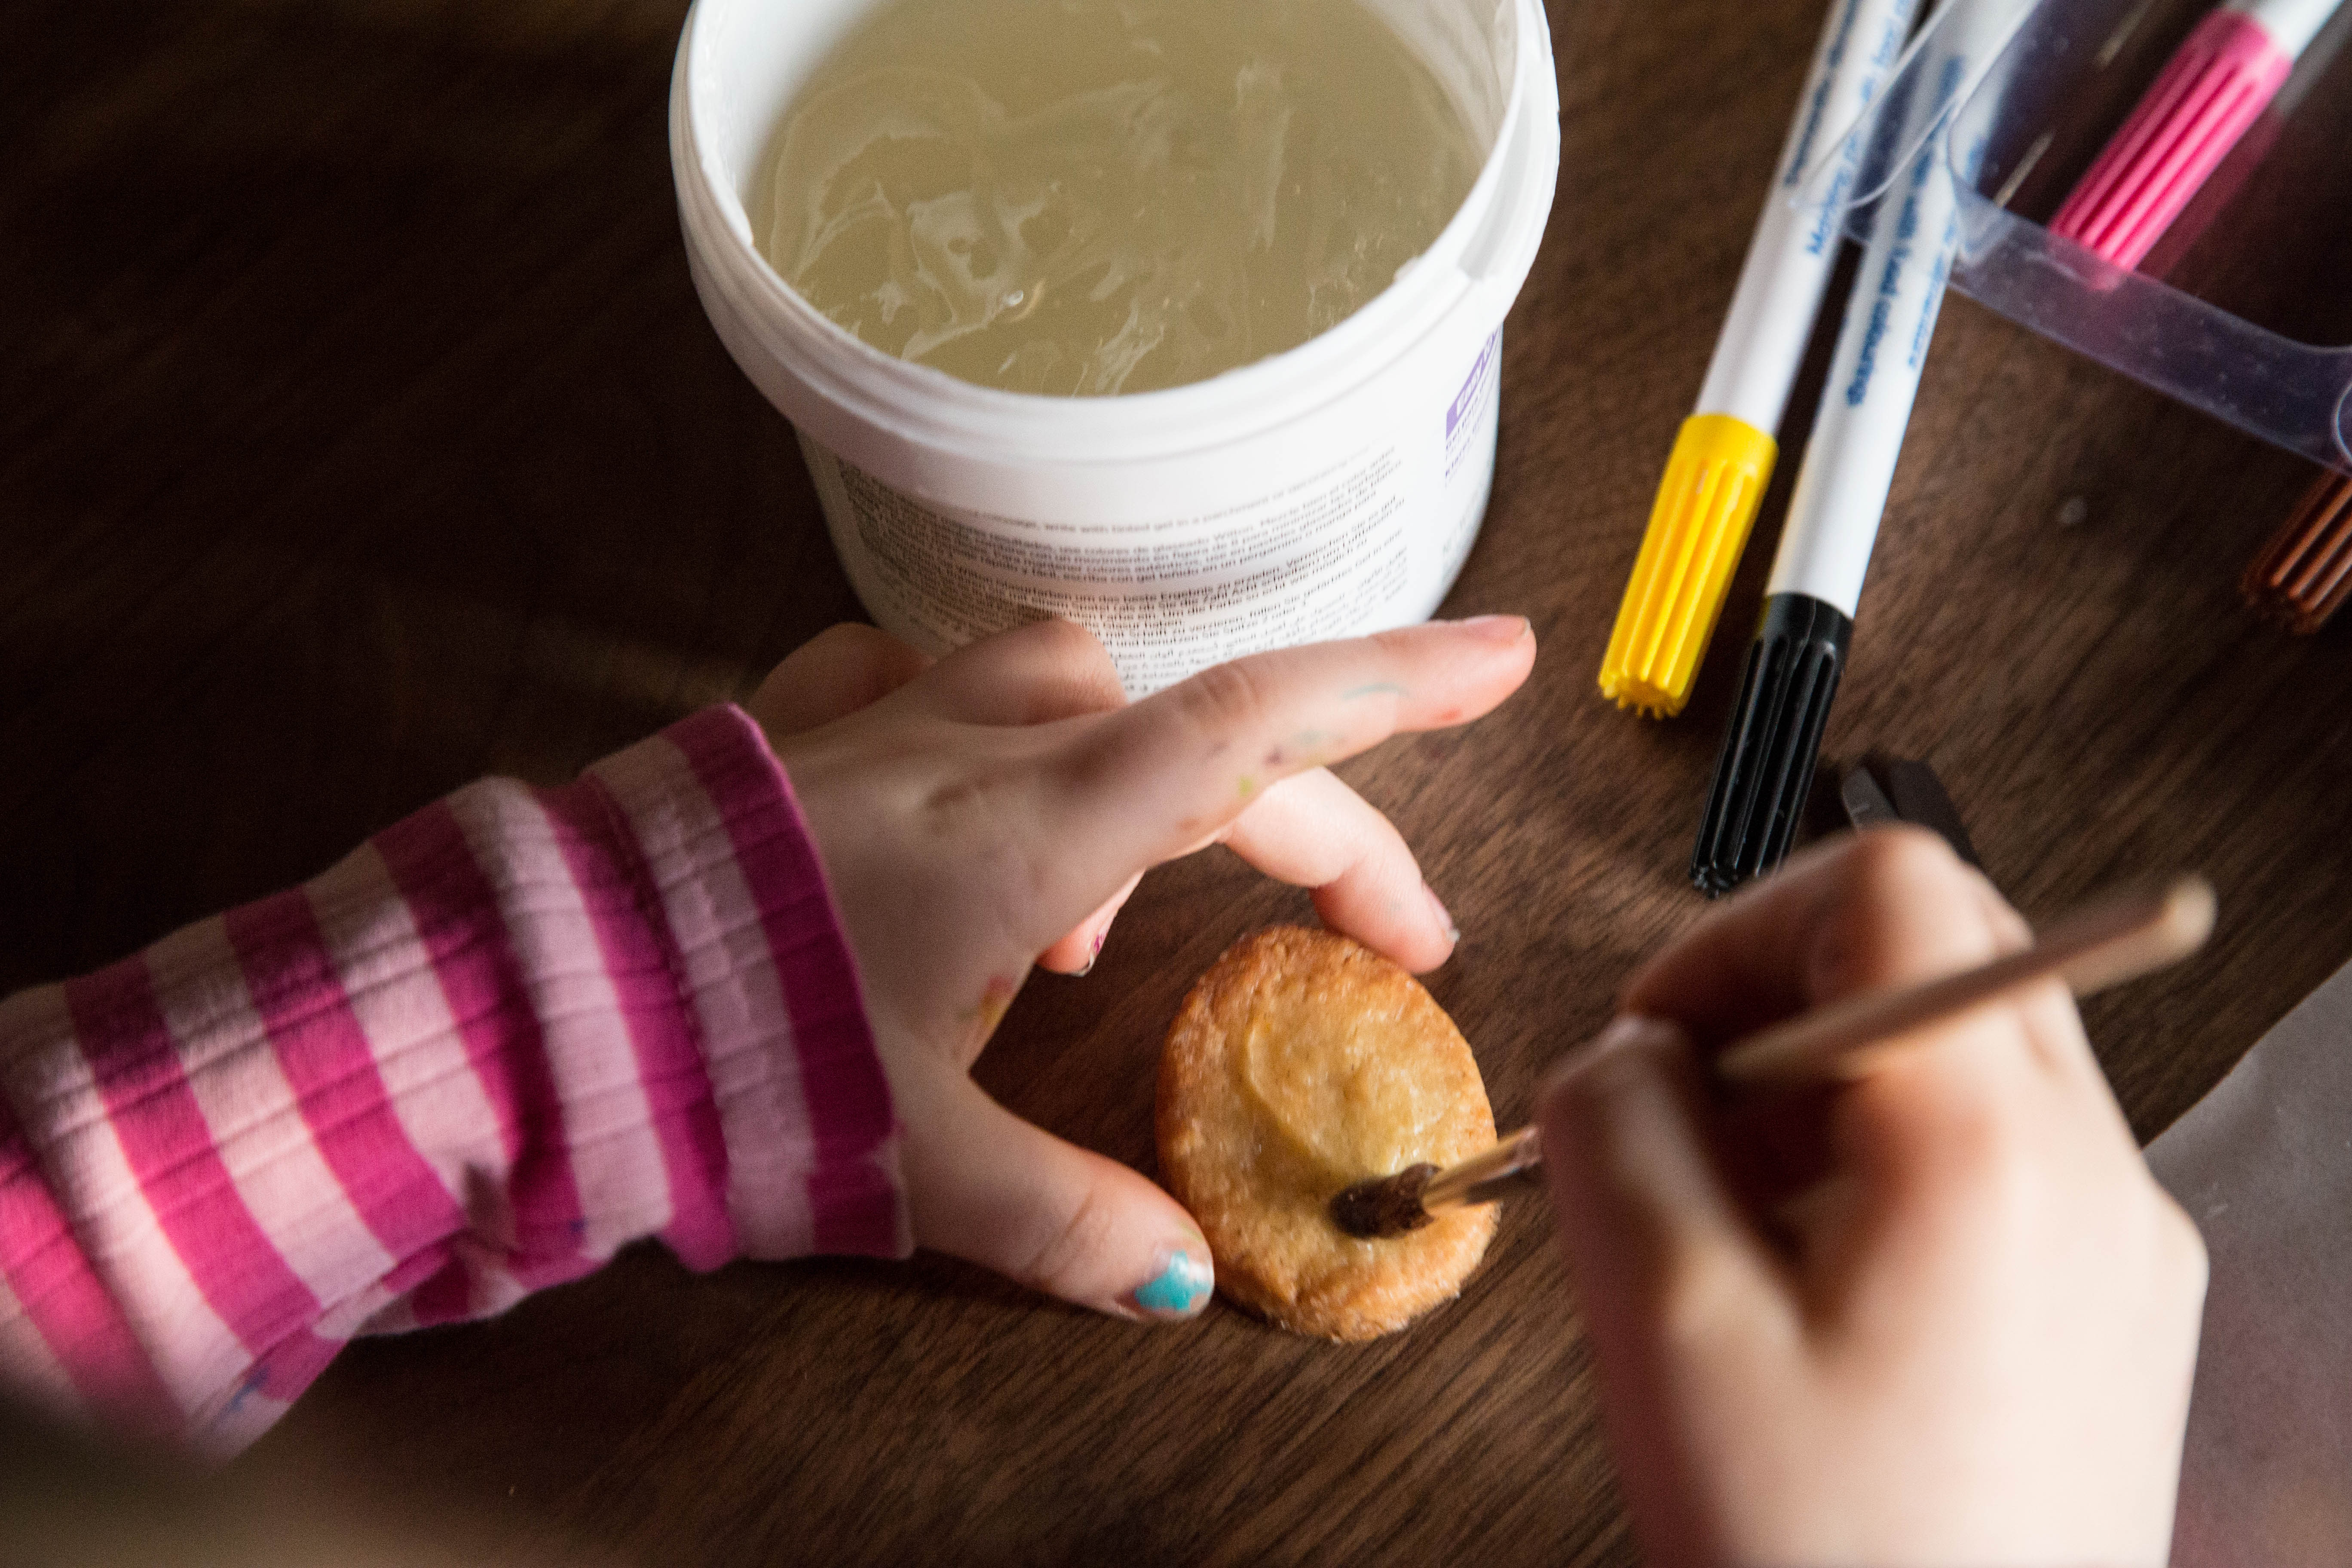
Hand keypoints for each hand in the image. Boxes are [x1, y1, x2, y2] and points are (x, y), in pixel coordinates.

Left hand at [745, 615, 1535, 1321]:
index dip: (1397, 686)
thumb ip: (1065, 1220)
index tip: (1504, 655)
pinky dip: (987, 732)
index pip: (1257, 726)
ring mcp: (878, 719)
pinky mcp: (794, 725)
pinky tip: (970, 807)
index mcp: (1034, 829)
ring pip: (1068, 684)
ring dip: (1137, 778)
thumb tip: (1176, 1280)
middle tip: (1381, 927)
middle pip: (1201, 741)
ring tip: (1102, 927)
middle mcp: (974, 744)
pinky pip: (928, 683)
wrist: (525, 996)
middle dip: (1315, 828)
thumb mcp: (920, 1164)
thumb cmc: (727, 1061)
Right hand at [1538, 829, 2205, 1567]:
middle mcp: (2095, 1171)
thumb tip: (1626, 1048)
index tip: (1670, 1033)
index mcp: (1991, 1149)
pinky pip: (2000, 1151)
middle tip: (1699, 1117)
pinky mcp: (2119, 1298)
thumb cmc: (1829, 1560)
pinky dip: (1889, 1165)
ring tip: (1748, 1225)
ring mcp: (2124, 1235)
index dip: (1744, 928)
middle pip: (1939, 942)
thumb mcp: (1659, 1319)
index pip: (1889, 881)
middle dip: (1784, 1002)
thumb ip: (1613, 1123)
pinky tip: (1817, 1282)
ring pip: (1965, 1043)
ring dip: (1830, 1090)